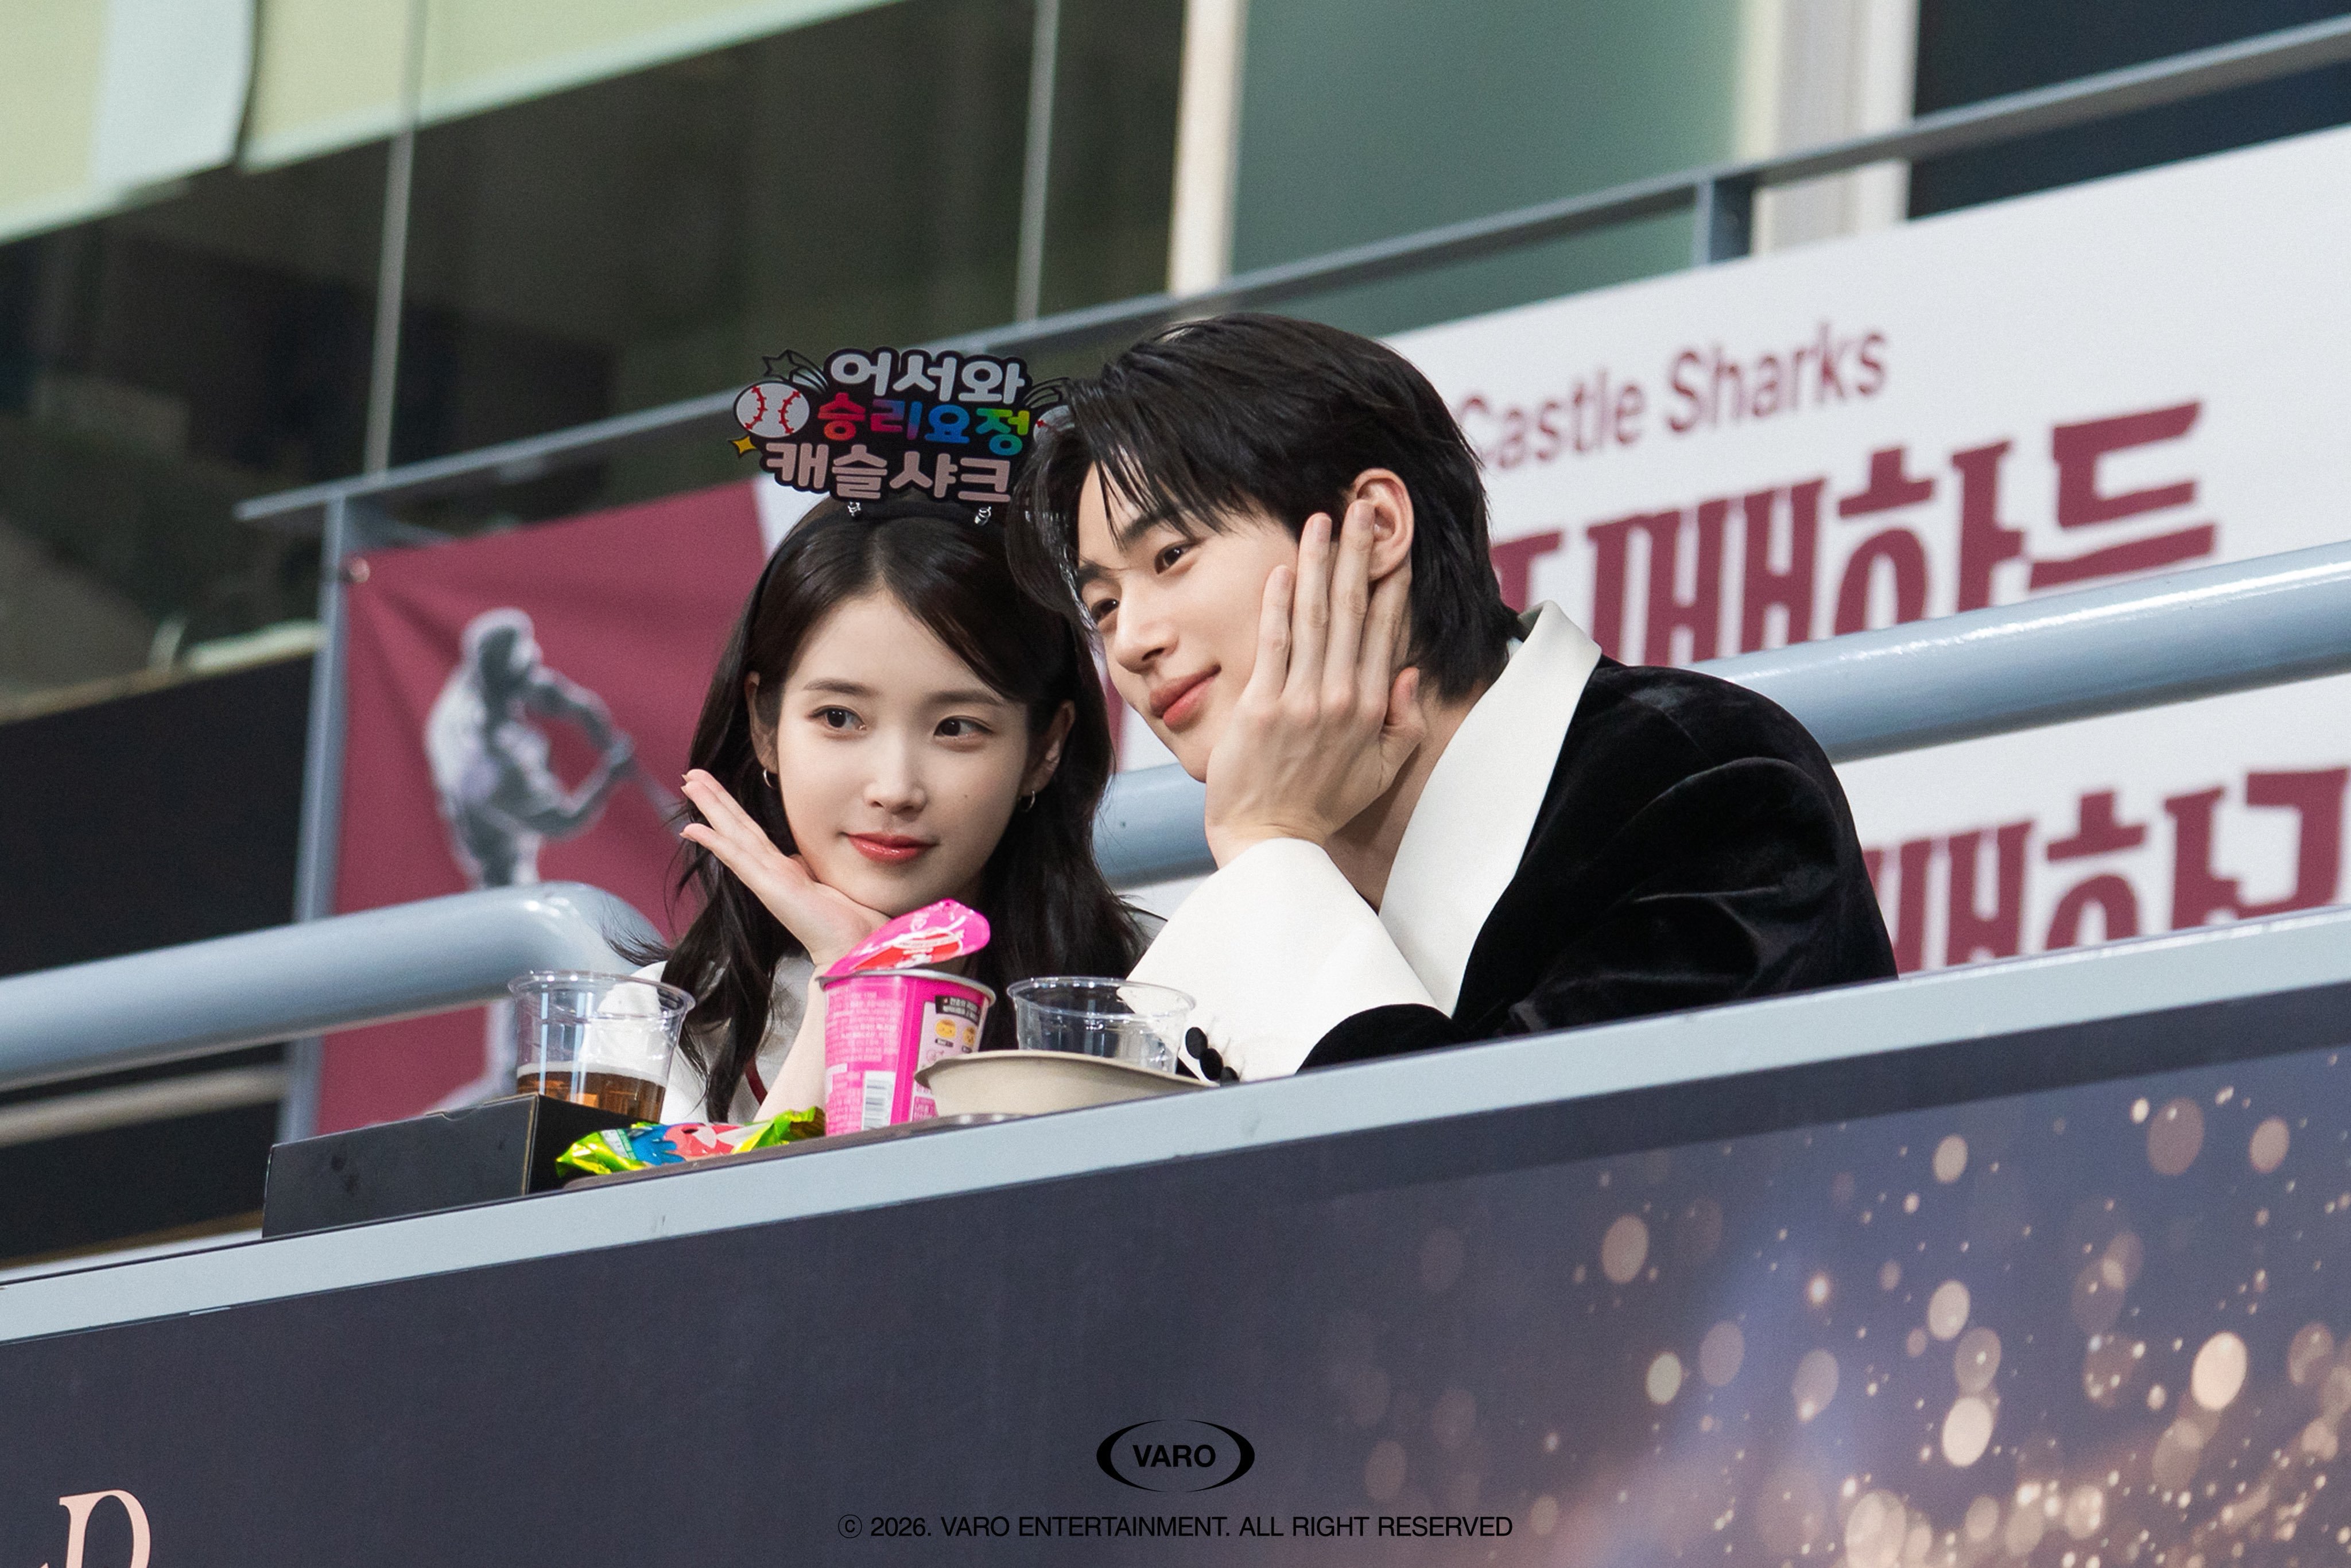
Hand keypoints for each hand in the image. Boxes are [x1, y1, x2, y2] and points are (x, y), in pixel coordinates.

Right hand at [678, 770, 887, 968]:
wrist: (853, 942)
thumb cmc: (845, 918)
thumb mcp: (823, 881)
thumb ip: (807, 869)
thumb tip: (801, 858)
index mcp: (782, 867)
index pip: (749, 830)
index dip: (730, 807)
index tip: (711, 787)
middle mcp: (770, 870)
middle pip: (736, 826)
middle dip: (713, 799)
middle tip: (689, 776)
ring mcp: (767, 878)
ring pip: (733, 835)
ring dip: (711, 809)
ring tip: (689, 786)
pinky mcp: (770, 888)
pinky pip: (738, 859)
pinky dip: (717, 843)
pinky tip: (694, 829)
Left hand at [1202, 504, 1424, 863]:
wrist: (1270, 840)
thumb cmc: (1322, 805)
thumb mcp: (1380, 771)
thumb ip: (1404, 722)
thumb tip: (1411, 673)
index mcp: (1372, 709)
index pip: (1385, 632)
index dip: (1390, 584)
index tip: (1393, 545)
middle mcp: (1341, 697)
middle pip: (1354, 611)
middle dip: (1359, 555)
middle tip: (1362, 509)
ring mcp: (1301, 700)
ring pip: (1316, 617)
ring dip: (1320, 564)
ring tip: (1322, 521)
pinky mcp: (1262, 706)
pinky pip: (1274, 643)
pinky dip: (1280, 604)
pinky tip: (1284, 568)